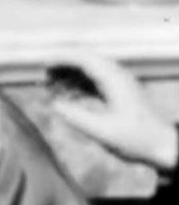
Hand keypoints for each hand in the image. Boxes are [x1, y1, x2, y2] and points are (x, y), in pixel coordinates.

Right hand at [49, 53, 176, 170]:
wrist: (163, 146)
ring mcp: (118, 84)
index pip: (84, 59)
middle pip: (85, 60)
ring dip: (68, 76)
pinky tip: (67, 97)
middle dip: (61, 66)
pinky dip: (77, 85)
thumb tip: (53, 104)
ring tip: (49, 88)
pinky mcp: (119, 93)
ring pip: (88, 70)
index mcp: (114, 80)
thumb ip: (75, 116)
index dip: (60, 58)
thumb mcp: (102, 131)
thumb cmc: (135, 139)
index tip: (41, 65)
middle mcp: (117, 76)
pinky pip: (94, 81)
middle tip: (41, 77)